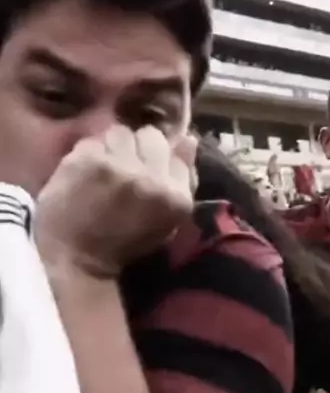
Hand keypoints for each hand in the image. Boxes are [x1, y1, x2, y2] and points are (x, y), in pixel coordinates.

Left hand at [35, 125, 195, 276]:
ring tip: (102, 170)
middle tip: (123, 168)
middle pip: (150, 135)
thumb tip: (189, 138)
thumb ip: (182, 178)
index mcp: (177, 195)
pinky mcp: (87, 162)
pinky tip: (83, 175)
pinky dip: (87, 155)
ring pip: (120, 132)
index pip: (176, 147)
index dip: (158, 156)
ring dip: (111, 148)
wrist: (77, 260)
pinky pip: (93, 141)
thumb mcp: (166, 220)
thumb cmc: (124, 243)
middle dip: (137, 148)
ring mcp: (119, 167)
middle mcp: (153, 178)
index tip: (145, 171)